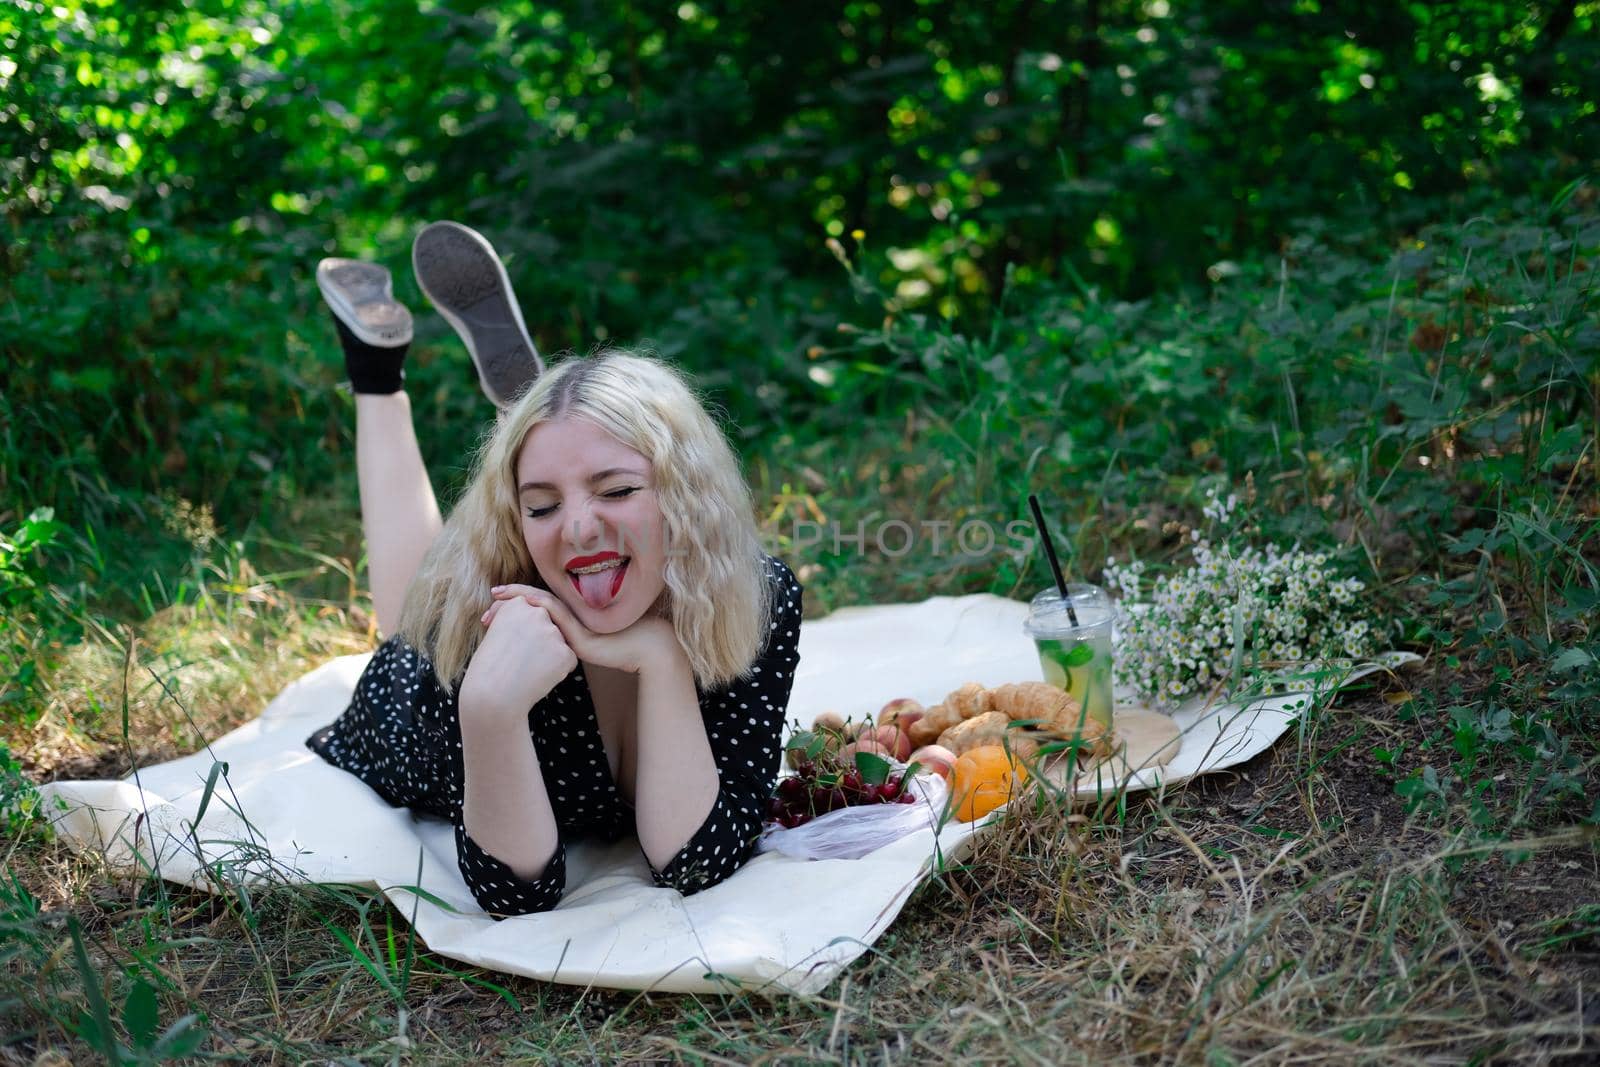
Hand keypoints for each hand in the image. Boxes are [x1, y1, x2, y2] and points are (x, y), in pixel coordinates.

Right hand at [458, 595, 576, 721]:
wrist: (492, 696)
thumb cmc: (488, 668)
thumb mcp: (495, 632)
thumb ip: (515, 619)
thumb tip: (530, 611)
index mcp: (517, 605)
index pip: (530, 615)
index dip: (520, 635)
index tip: (508, 649)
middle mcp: (537, 613)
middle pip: (545, 627)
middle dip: (535, 643)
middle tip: (516, 661)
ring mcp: (554, 633)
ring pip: (557, 643)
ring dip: (546, 656)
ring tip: (524, 670)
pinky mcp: (566, 653)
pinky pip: (566, 660)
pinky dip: (556, 671)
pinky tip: (537, 678)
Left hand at [486, 584, 681, 674]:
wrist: (646, 650)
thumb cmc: (621, 652)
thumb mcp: (588, 649)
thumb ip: (568, 647)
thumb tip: (545, 656)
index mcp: (571, 617)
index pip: (536, 605)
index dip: (514, 601)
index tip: (494, 602)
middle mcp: (571, 615)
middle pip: (531, 603)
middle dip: (507, 604)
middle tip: (486, 608)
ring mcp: (575, 621)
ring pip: (538, 605)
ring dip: (513, 604)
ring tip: (493, 605)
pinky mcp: (579, 630)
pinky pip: (554, 614)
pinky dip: (535, 606)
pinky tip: (520, 605)